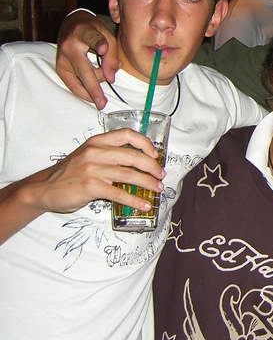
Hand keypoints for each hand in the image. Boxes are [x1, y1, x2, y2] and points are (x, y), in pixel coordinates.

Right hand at [33, 129, 164, 214]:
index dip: (145, 143)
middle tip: (161, 175)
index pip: (127, 134)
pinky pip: (120, 193)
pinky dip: (135, 200)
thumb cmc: (71, 173)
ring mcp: (93, 169)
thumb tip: (139, 163)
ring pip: (130, 175)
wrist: (44, 189)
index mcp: (98, 141)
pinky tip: (143, 204)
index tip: (155, 154)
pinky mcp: (91, 186)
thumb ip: (110, 154)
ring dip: (148, 183)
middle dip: (152, 167)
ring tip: (158, 189)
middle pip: (134, 156)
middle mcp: (96, 152)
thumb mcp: (89, 155)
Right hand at [56, 10, 119, 108]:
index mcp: (83, 33)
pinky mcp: (60, 68)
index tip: (103, 49)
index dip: (98, 44)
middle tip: (102, 103)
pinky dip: (85, 90)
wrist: (72, 25)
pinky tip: (93, 95)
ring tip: (104, 78)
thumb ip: (112, 56)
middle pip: (84, 71)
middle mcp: (69, 47)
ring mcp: (62, 59)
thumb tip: (111, 79)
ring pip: (79, 81)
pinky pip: (73, 84)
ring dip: (94, 87)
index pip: (92, 39)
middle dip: (93, 89)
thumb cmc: (93, 30)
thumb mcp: (108, 36)